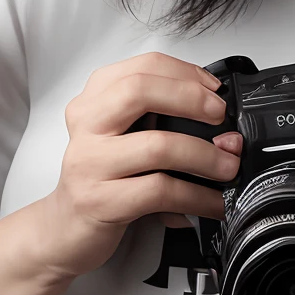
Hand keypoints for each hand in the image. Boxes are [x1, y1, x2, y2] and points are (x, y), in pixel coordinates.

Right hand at [29, 54, 242, 280]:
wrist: (65, 228)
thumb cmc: (104, 177)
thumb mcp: (125, 137)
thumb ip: (160, 119)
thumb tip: (222, 124)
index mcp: (94, 99)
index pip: (143, 66)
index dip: (186, 73)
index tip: (215, 90)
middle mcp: (87, 124)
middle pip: (140, 91)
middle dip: (191, 99)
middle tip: (221, 117)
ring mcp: (90, 162)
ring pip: (157, 146)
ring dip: (205, 156)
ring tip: (230, 166)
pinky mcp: (100, 201)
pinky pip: (160, 192)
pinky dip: (197, 196)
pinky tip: (214, 202)